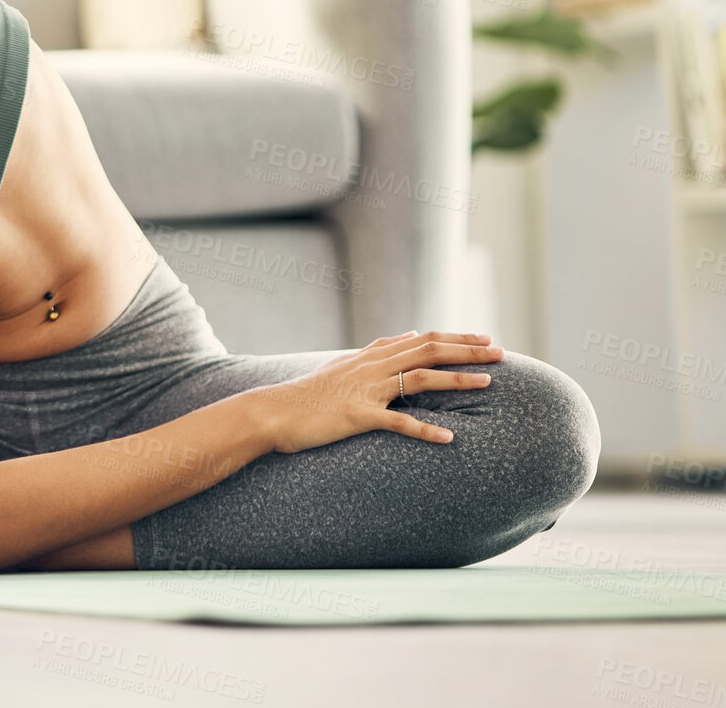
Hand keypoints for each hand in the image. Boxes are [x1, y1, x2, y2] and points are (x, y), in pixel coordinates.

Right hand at [246, 330, 505, 452]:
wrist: (272, 412)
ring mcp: (365, 390)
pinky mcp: (357, 416)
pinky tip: (449, 438)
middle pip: (427, 351)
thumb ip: (377, 350)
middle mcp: (371, 367)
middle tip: (500, 352)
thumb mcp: (343, 364)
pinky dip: (424, 429)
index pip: (421, 338)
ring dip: (455, 380)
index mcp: (369, 356)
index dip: (455, 338)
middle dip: (467, 351)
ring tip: (487, 383)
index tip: (484, 338)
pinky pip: (397, 422)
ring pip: (419, 378)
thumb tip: (408, 334)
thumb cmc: (306, 395)